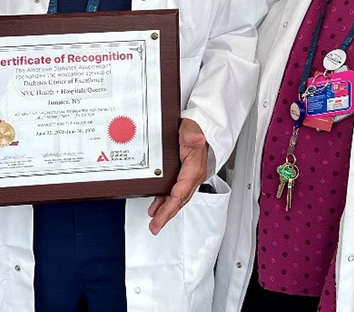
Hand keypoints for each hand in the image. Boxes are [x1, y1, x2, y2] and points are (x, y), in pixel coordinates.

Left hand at [147, 118, 208, 234]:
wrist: (198, 126)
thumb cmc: (194, 128)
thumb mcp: (191, 129)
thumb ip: (192, 135)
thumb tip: (197, 140)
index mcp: (193, 169)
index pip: (181, 192)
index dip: (170, 206)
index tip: (160, 217)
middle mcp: (192, 176)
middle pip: (179, 200)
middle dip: (167, 215)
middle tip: (155, 227)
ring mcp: (188, 177)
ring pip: (177, 199)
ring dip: (165, 211)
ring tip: (155, 222)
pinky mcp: (183, 176)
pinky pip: (174, 193)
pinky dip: (165, 202)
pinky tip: (157, 207)